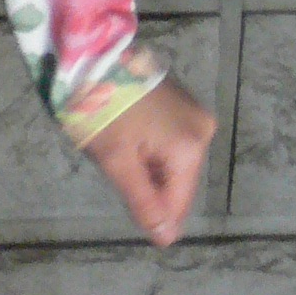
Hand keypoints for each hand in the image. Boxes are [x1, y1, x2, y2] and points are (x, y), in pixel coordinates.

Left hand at [80, 76, 215, 247]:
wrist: (92, 56)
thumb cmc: (100, 110)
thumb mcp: (116, 161)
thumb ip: (143, 202)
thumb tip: (167, 238)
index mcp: (190, 147)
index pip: (178, 202)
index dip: (154, 216)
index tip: (127, 208)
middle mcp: (203, 131)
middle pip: (178, 182)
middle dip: (149, 186)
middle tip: (117, 168)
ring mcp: (195, 115)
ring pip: (174, 163)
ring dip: (148, 168)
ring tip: (121, 150)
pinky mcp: (184, 105)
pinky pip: (172, 143)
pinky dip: (151, 150)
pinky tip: (130, 139)